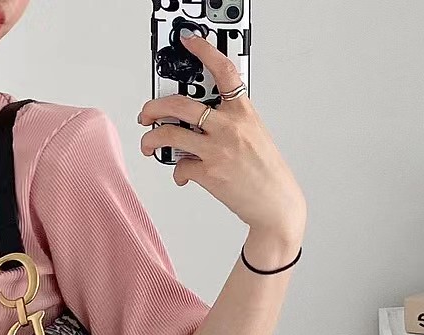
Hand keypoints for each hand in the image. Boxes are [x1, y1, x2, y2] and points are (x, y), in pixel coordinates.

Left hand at [137, 31, 306, 247]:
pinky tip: (183, 175)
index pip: (223, 71)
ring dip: (152, 138)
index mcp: (243, 111)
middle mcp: (228, 126)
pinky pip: (181, 166)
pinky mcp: (209, 173)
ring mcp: (217, 150)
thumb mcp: (255, 133)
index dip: (204, 51)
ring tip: (148, 143)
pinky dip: (178, 172)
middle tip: (147, 113)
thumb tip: (199, 120)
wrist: (276, 203)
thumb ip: (230, 121)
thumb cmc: (267, 171)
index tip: (189, 42)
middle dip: (155, 106)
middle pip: (180, 104)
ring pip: (170, 134)